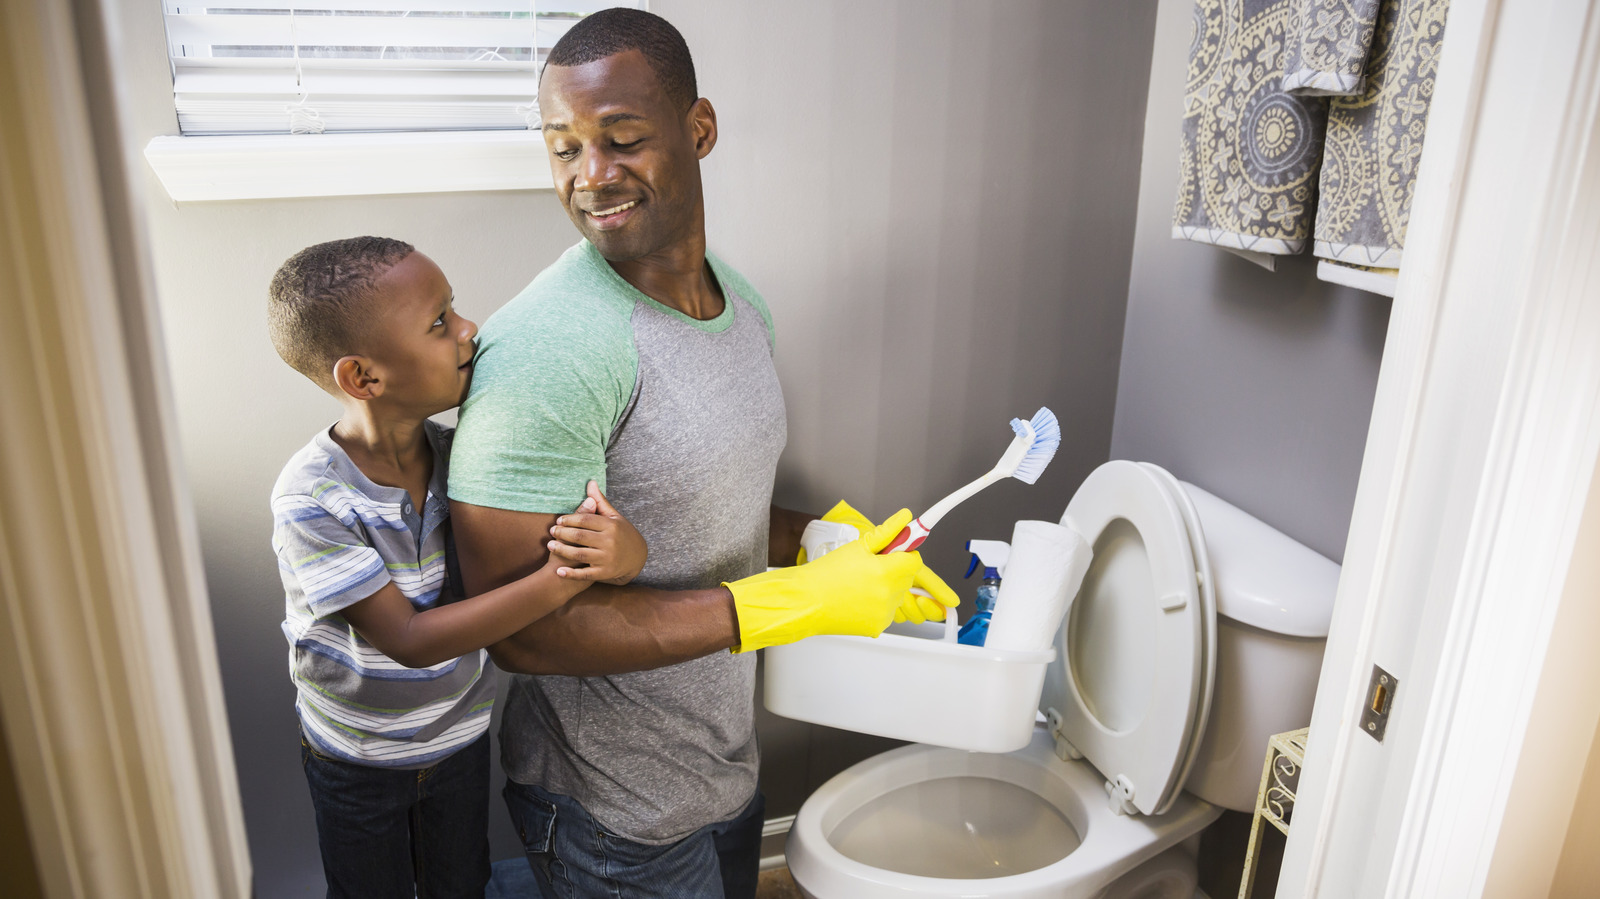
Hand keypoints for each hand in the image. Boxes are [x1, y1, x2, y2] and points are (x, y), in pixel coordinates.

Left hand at [547, 481, 646, 584]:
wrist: (637, 558)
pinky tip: (559, 571)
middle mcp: (610, 541)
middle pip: (580, 536)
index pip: (585, 520)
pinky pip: (585, 574)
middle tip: (552, 531)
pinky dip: (571, 574)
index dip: (570, 519)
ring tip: (550, 545)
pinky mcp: (605, 572)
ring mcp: (607, 558)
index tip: (559, 520)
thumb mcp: (614, 517)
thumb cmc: (622, 534)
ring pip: (579, 554)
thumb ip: (600, 501)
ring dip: (562, 550)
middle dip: (563, 533)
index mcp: (611, 526)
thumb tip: (590, 482)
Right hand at [725, 508, 959, 652]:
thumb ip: (888, 532)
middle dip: (895, 572)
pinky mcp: (878, 627)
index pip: (915, 561)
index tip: (891, 554)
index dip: (903, 555)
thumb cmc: (826, 574)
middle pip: (907, 579)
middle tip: (869, 568)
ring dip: (887, 589)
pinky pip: (888, 612)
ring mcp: (885, 614)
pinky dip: (878, 605)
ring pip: (898, 596)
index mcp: (887, 572)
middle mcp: (890, 595)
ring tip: (860, 584)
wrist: (806, 602)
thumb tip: (906, 517)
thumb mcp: (858, 546)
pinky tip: (858, 599)